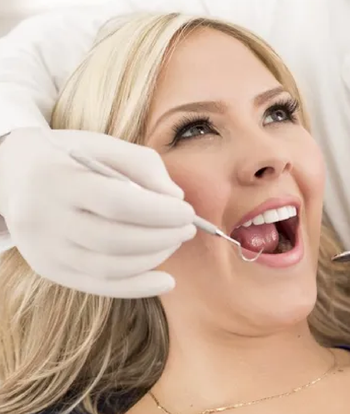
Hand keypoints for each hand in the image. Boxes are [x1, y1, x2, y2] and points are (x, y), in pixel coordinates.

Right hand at [0, 128, 195, 297]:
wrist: (13, 172)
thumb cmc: (70, 156)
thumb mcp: (104, 145)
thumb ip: (144, 165)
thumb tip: (176, 198)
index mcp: (57, 178)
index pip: (116, 203)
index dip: (159, 212)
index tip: (187, 211)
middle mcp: (44, 218)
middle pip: (114, 240)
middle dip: (162, 238)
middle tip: (187, 229)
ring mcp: (43, 248)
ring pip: (108, 268)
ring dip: (153, 260)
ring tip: (174, 243)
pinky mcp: (48, 268)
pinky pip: (98, 286)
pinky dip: (137, 288)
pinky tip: (166, 282)